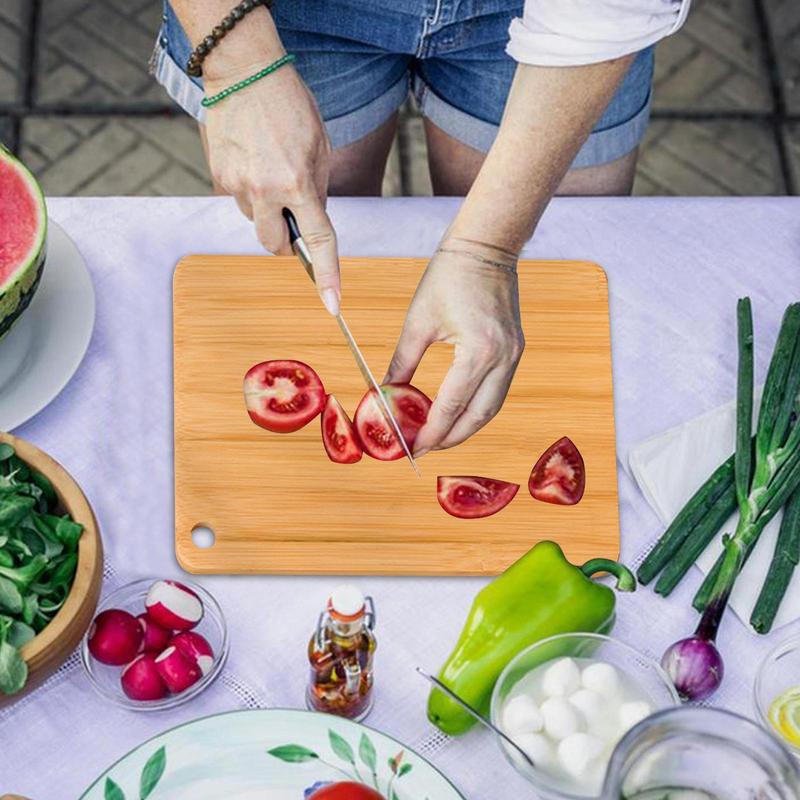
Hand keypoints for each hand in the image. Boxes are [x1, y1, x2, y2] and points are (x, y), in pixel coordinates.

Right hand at [203, 63, 339, 313]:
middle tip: (293, 215)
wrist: (243, 71)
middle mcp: (264, 191)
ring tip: (270, 169)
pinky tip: (254, 161)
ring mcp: (237, 186)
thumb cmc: (289, 104)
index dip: (327, 275)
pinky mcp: (218, 177)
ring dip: (267, 209)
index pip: (318, 241)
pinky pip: (239, 200)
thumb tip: (309, 222)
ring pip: (256, 221)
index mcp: (298, 183)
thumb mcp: (319, 147)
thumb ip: (316, 190)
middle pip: (275, 245)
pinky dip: (250, 190)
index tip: (332, 304)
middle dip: (286, 240)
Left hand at [385, 239, 524, 455]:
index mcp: (478, 351)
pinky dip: (476, 407)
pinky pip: (496, 391)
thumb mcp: (418, 322)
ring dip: (465, 427)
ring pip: (491, 408)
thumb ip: (402, 363)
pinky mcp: (516, 350)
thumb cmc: (449, 276)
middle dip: (451, 438)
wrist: (486, 246)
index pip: (452, 406)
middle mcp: (503, 359)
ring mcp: (514, 355)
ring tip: (439, 436)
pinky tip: (456, 412)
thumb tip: (385, 394)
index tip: (413, 450)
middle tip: (424, 449)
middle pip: (478, 417)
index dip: (431, 432)